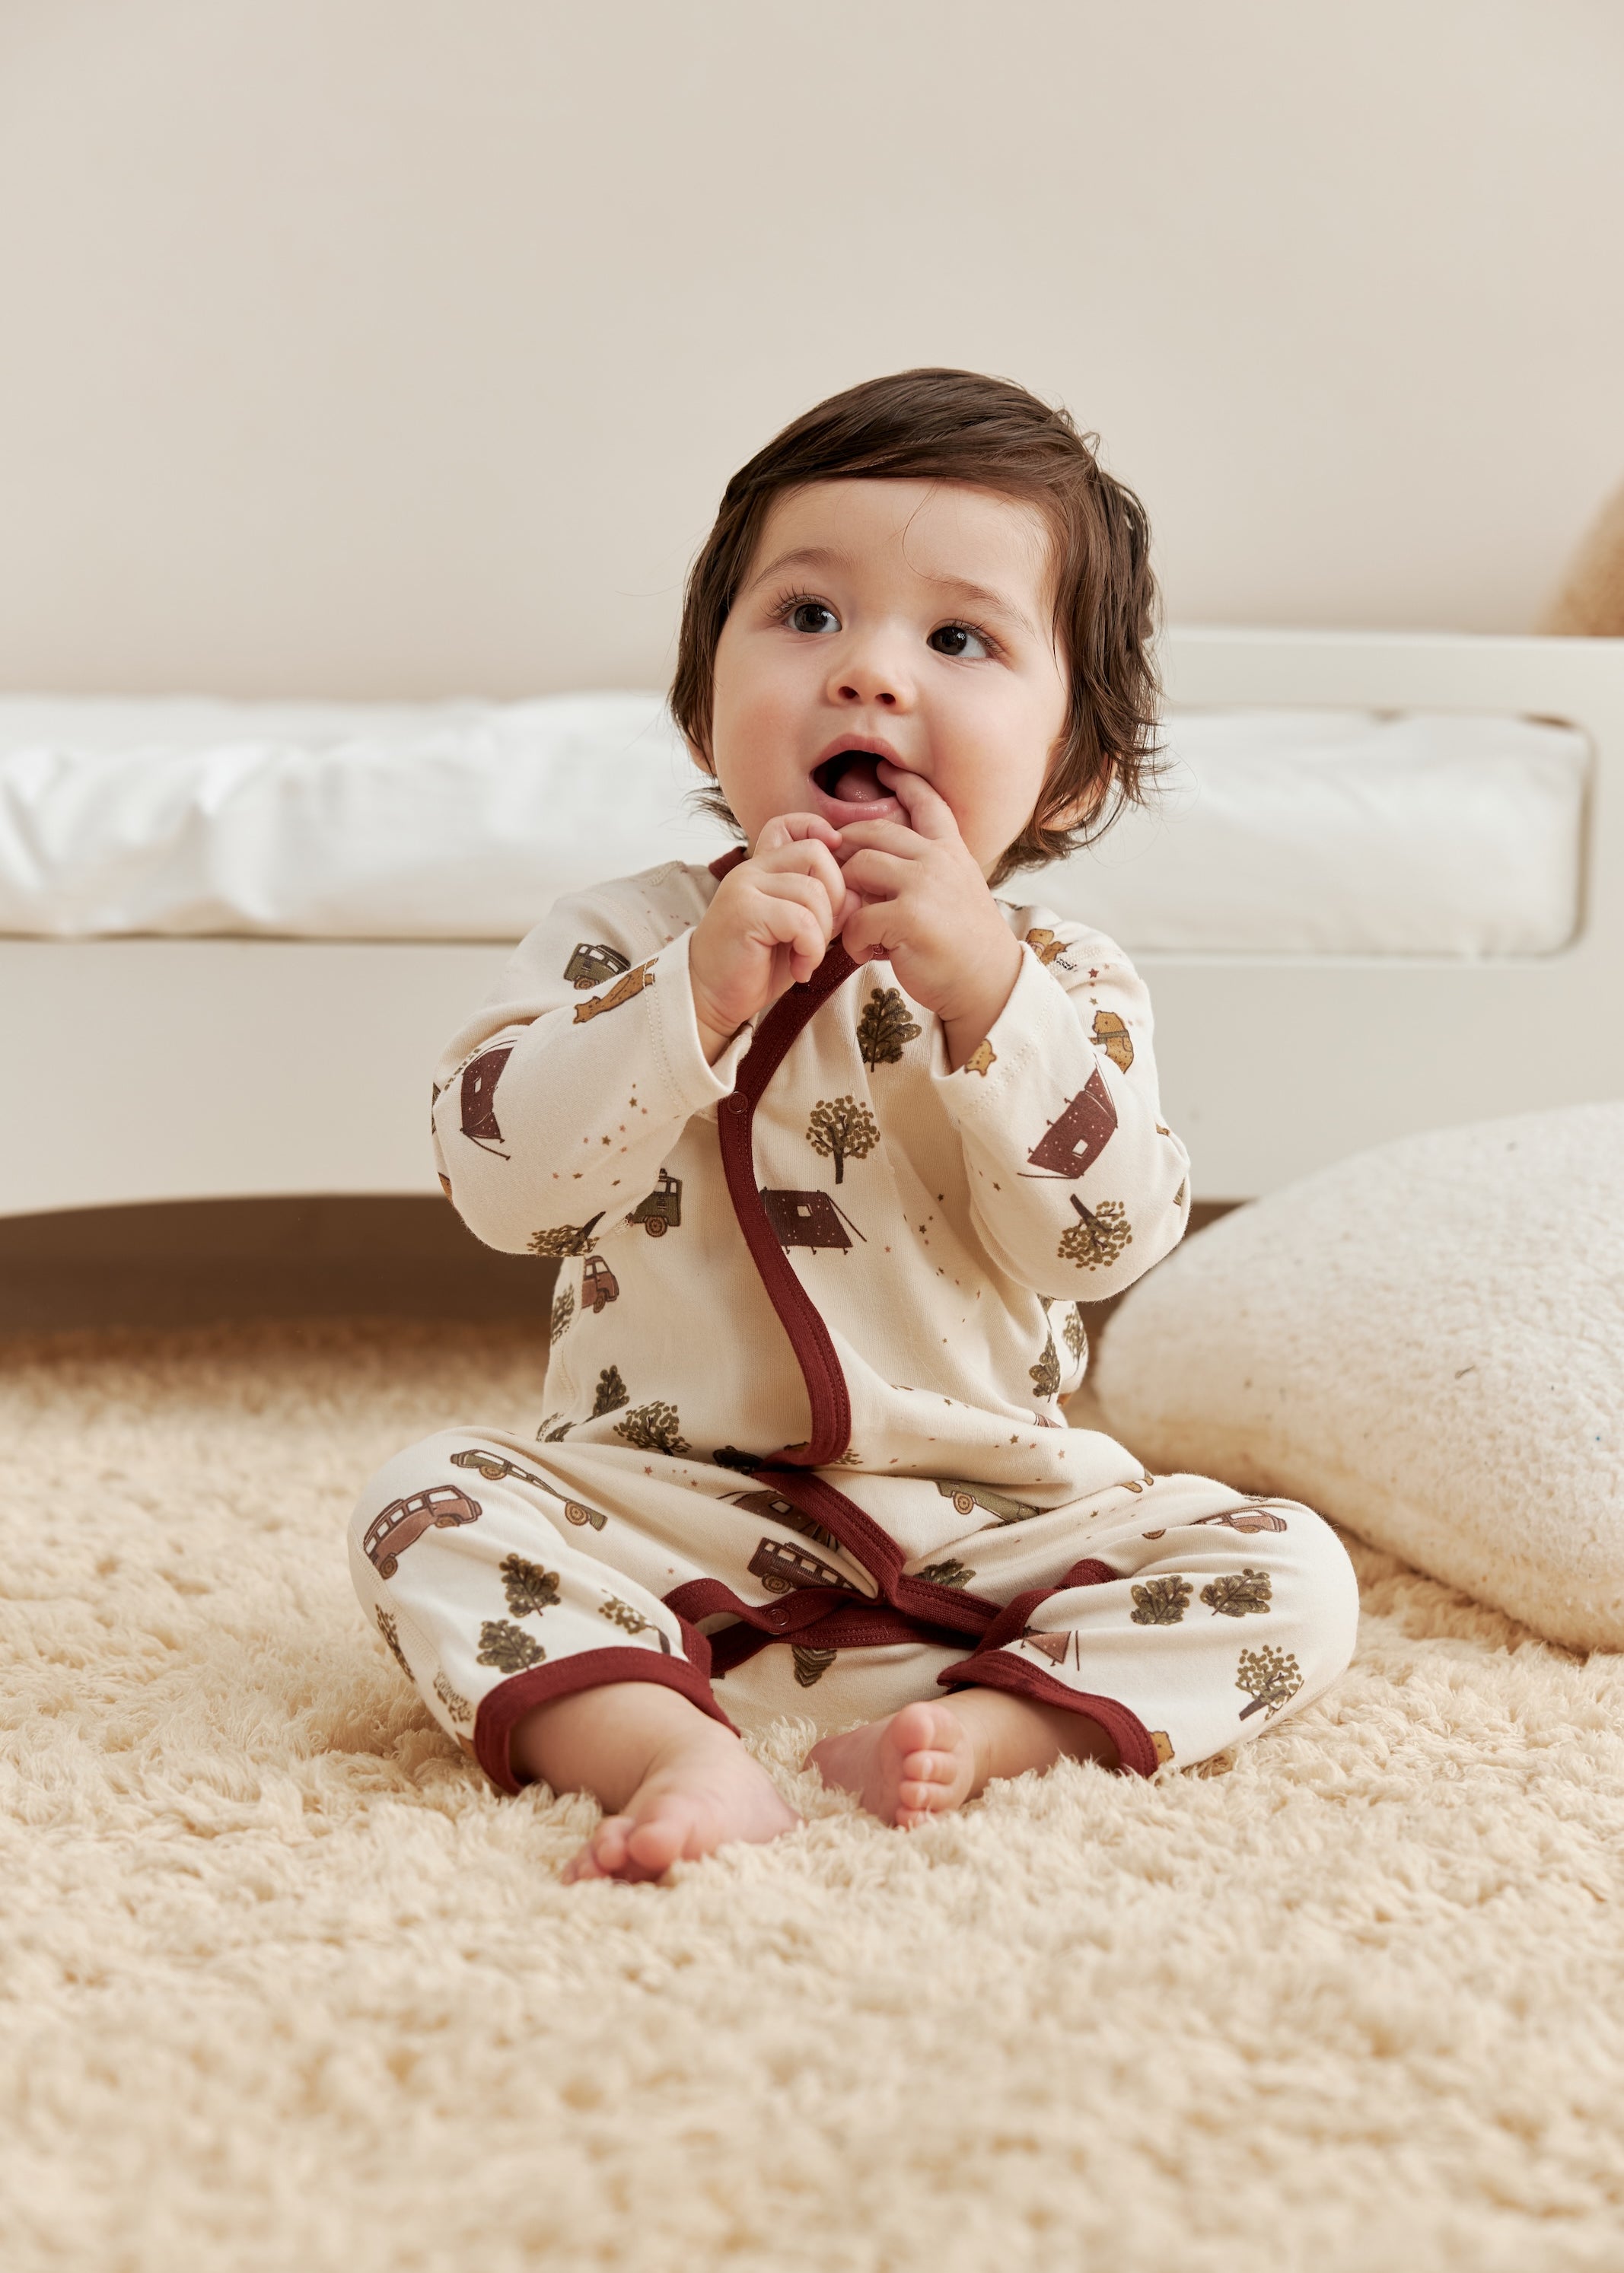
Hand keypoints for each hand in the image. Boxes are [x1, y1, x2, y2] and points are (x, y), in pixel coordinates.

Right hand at [688, 814, 849, 1061]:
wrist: (711, 997)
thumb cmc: (755, 966)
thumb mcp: (800, 933)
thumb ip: (826, 909)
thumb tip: (856, 896)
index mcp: (763, 868)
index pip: (790, 825)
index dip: (819, 834)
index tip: (834, 869)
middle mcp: (752, 870)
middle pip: (816, 853)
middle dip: (835, 896)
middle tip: (823, 934)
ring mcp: (745, 887)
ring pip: (813, 891)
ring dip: (822, 933)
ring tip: (807, 959)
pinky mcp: (745, 912)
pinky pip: (801, 919)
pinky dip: (811, 948)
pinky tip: (800, 969)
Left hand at [833, 764, 1021, 1068]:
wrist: (988, 984)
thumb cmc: (964, 945)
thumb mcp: (953, 894)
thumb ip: (919, 873)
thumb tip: (867, 867)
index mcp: (951, 851)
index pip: (927, 803)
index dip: (904, 782)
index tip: (885, 769)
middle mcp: (938, 859)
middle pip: (870, 833)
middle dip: (845, 853)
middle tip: (838, 883)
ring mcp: (924, 884)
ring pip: (856, 869)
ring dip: (846, 899)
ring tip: (857, 925)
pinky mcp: (909, 917)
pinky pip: (857, 918)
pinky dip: (854, 940)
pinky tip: (869, 953)